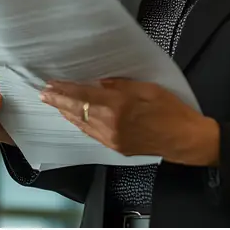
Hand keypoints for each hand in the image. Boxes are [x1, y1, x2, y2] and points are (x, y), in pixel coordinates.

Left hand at [40, 79, 218, 165]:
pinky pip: (91, 134)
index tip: (51, 85)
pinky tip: (75, 118)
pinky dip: (79, 124)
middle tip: (44, 93)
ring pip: (81, 124)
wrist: (184, 138)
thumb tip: (99, 83)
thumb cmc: (170, 109)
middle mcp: (111, 124)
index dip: (65, 90)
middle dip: (59, 101)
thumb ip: (119, 85)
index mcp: (118, 105)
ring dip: (66, 112)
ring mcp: (112, 138)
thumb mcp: (146, 87)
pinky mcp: (116, 147)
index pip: (83, 96)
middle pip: (77, 111)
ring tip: (55, 103)